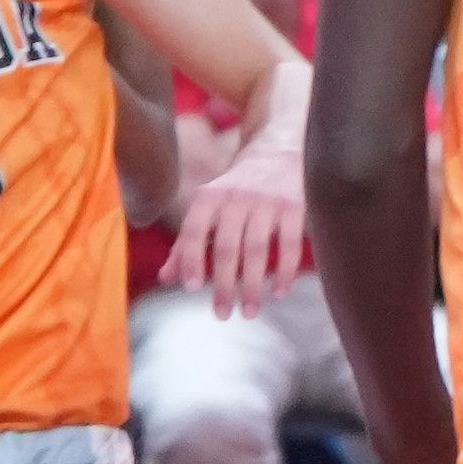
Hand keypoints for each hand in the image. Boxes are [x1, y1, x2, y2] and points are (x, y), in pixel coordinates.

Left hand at [173, 132, 310, 308]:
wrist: (280, 149)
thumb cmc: (238, 187)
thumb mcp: (208, 207)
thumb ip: (187, 242)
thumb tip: (167, 278)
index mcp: (209, 197)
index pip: (195, 231)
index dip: (191, 259)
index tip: (191, 288)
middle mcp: (237, 197)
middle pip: (227, 247)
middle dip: (224, 284)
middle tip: (222, 314)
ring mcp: (268, 201)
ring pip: (256, 249)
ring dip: (253, 284)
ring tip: (250, 311)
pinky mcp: (295, 205)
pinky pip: (289, 243)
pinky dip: (285, 270)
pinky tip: (280, 291)